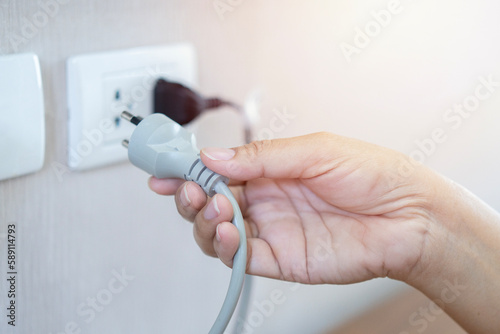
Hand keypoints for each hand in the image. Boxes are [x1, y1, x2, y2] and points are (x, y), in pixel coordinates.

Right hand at [149, 132, 437, 283]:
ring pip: (216, 233)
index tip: (163, 166)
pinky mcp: (280, 260)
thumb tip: (212, 155)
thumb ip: (260, 157)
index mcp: (269, 170)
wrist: (409, 216)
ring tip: (215, 208)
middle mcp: (264, 201)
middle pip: (209, 202)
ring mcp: (270, 232)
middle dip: (189, 195)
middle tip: (186, 187)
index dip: (188, 168)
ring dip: (205, 221)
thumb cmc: (373, 175)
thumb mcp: (314, 151)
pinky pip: (240, 260)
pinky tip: (230, 233)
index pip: (217, 169)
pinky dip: (226, 249)